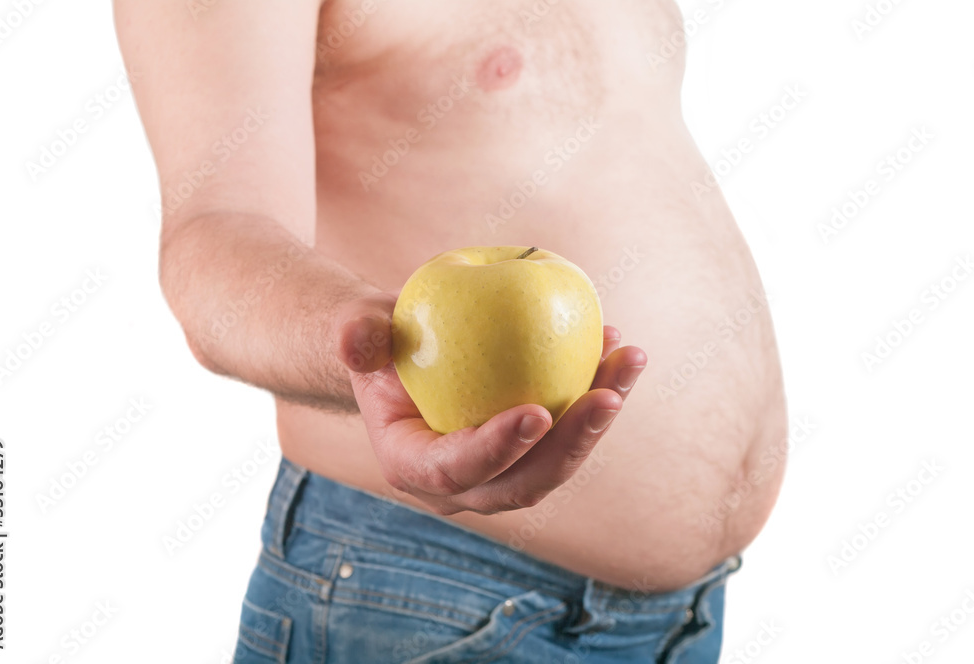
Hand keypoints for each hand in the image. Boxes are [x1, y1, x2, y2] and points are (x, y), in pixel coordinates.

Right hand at [335, 293, 646, 514]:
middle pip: (522, 483)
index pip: (455, 470)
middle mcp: (460, 484)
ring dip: (599, 420)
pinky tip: (619, 349)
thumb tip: (357, 343)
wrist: (404, 353)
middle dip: (572, 446)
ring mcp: (500, 472)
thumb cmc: (381, 337)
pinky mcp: (530, 452)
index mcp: (412, 464)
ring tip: (629, 361)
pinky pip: (569, 434)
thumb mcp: (359, 326)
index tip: (537, 411)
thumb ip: (355, 333)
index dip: (496, 450)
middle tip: (607, 396)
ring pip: (558, 463)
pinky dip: (598, 395)